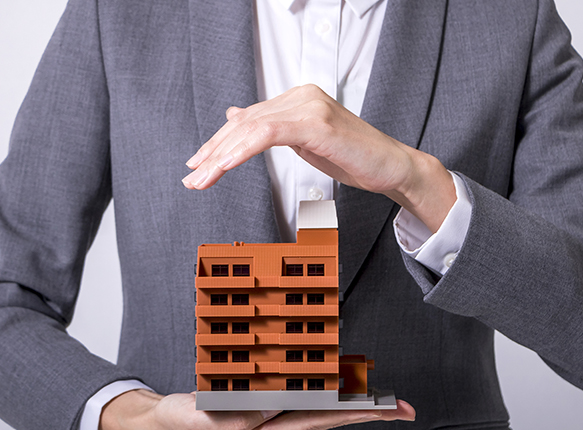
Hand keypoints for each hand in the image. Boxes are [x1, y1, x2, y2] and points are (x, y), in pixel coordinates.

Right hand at [98, 389, 415, 429]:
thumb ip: (241, 417)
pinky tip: (335, 383)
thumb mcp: (205, 419)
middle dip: (366, 412)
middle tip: (402, 406)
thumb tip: (277, 406)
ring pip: (319, 408)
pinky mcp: (262, 408)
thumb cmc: (184, 423)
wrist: (164, 425)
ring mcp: (270, 420)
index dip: (353, 413)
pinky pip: (301, 399)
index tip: (383, 409)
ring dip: (350, 402)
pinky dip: (324, 391)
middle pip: (329, 417)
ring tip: (380, 395)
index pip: (319, 421)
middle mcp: (273, 429)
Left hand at [182, 84, 455, 231]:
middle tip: (191, 178)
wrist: (391, 166)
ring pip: (250, 128)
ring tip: (201, 179)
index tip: (198, 166)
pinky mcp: (315, 123)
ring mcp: (308, 106)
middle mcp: (300, 96)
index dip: (218, 143)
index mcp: (297, 99)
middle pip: (243, 123)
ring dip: (220, 156)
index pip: (247, 119)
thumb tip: (237, 116)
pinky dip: (241, 151)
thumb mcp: (304, 141)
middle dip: (212, 152)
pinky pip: (267, 134)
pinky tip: (224, 167)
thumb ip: (272, 127)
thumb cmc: (353, 157)